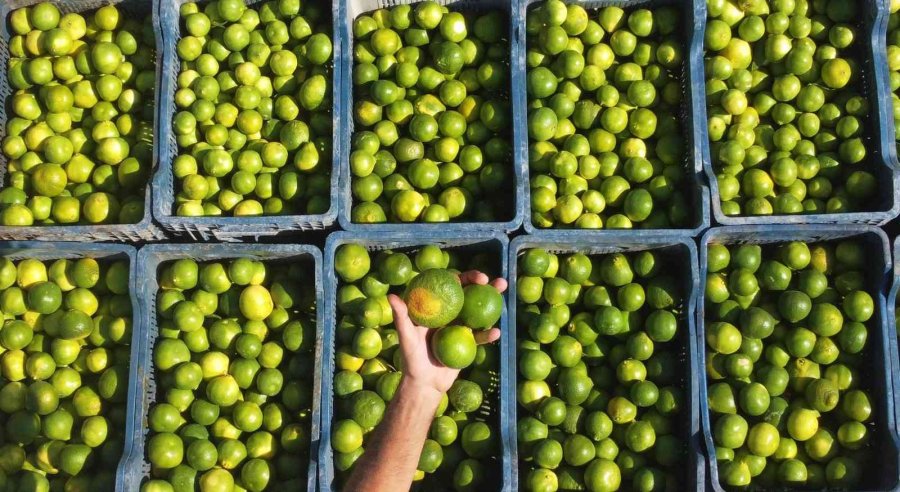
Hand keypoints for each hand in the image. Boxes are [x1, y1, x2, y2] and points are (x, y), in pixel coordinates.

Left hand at [388, 270, 507, 396]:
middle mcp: (449, 315)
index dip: (463, 278)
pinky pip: (480, 336)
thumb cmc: (411, 360)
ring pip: (479, 311)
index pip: (450, 287)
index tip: (473, 277)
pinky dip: (489, 334)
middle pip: (469, 295)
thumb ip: (401, 317)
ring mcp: (460, 328)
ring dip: (494, 301)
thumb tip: (392, 296)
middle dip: (484, 284)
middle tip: (495, 281)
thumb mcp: (406, 337)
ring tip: (504, 291)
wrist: (425, 384)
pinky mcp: (468, 343)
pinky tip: (496, 332)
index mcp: (435, 309)